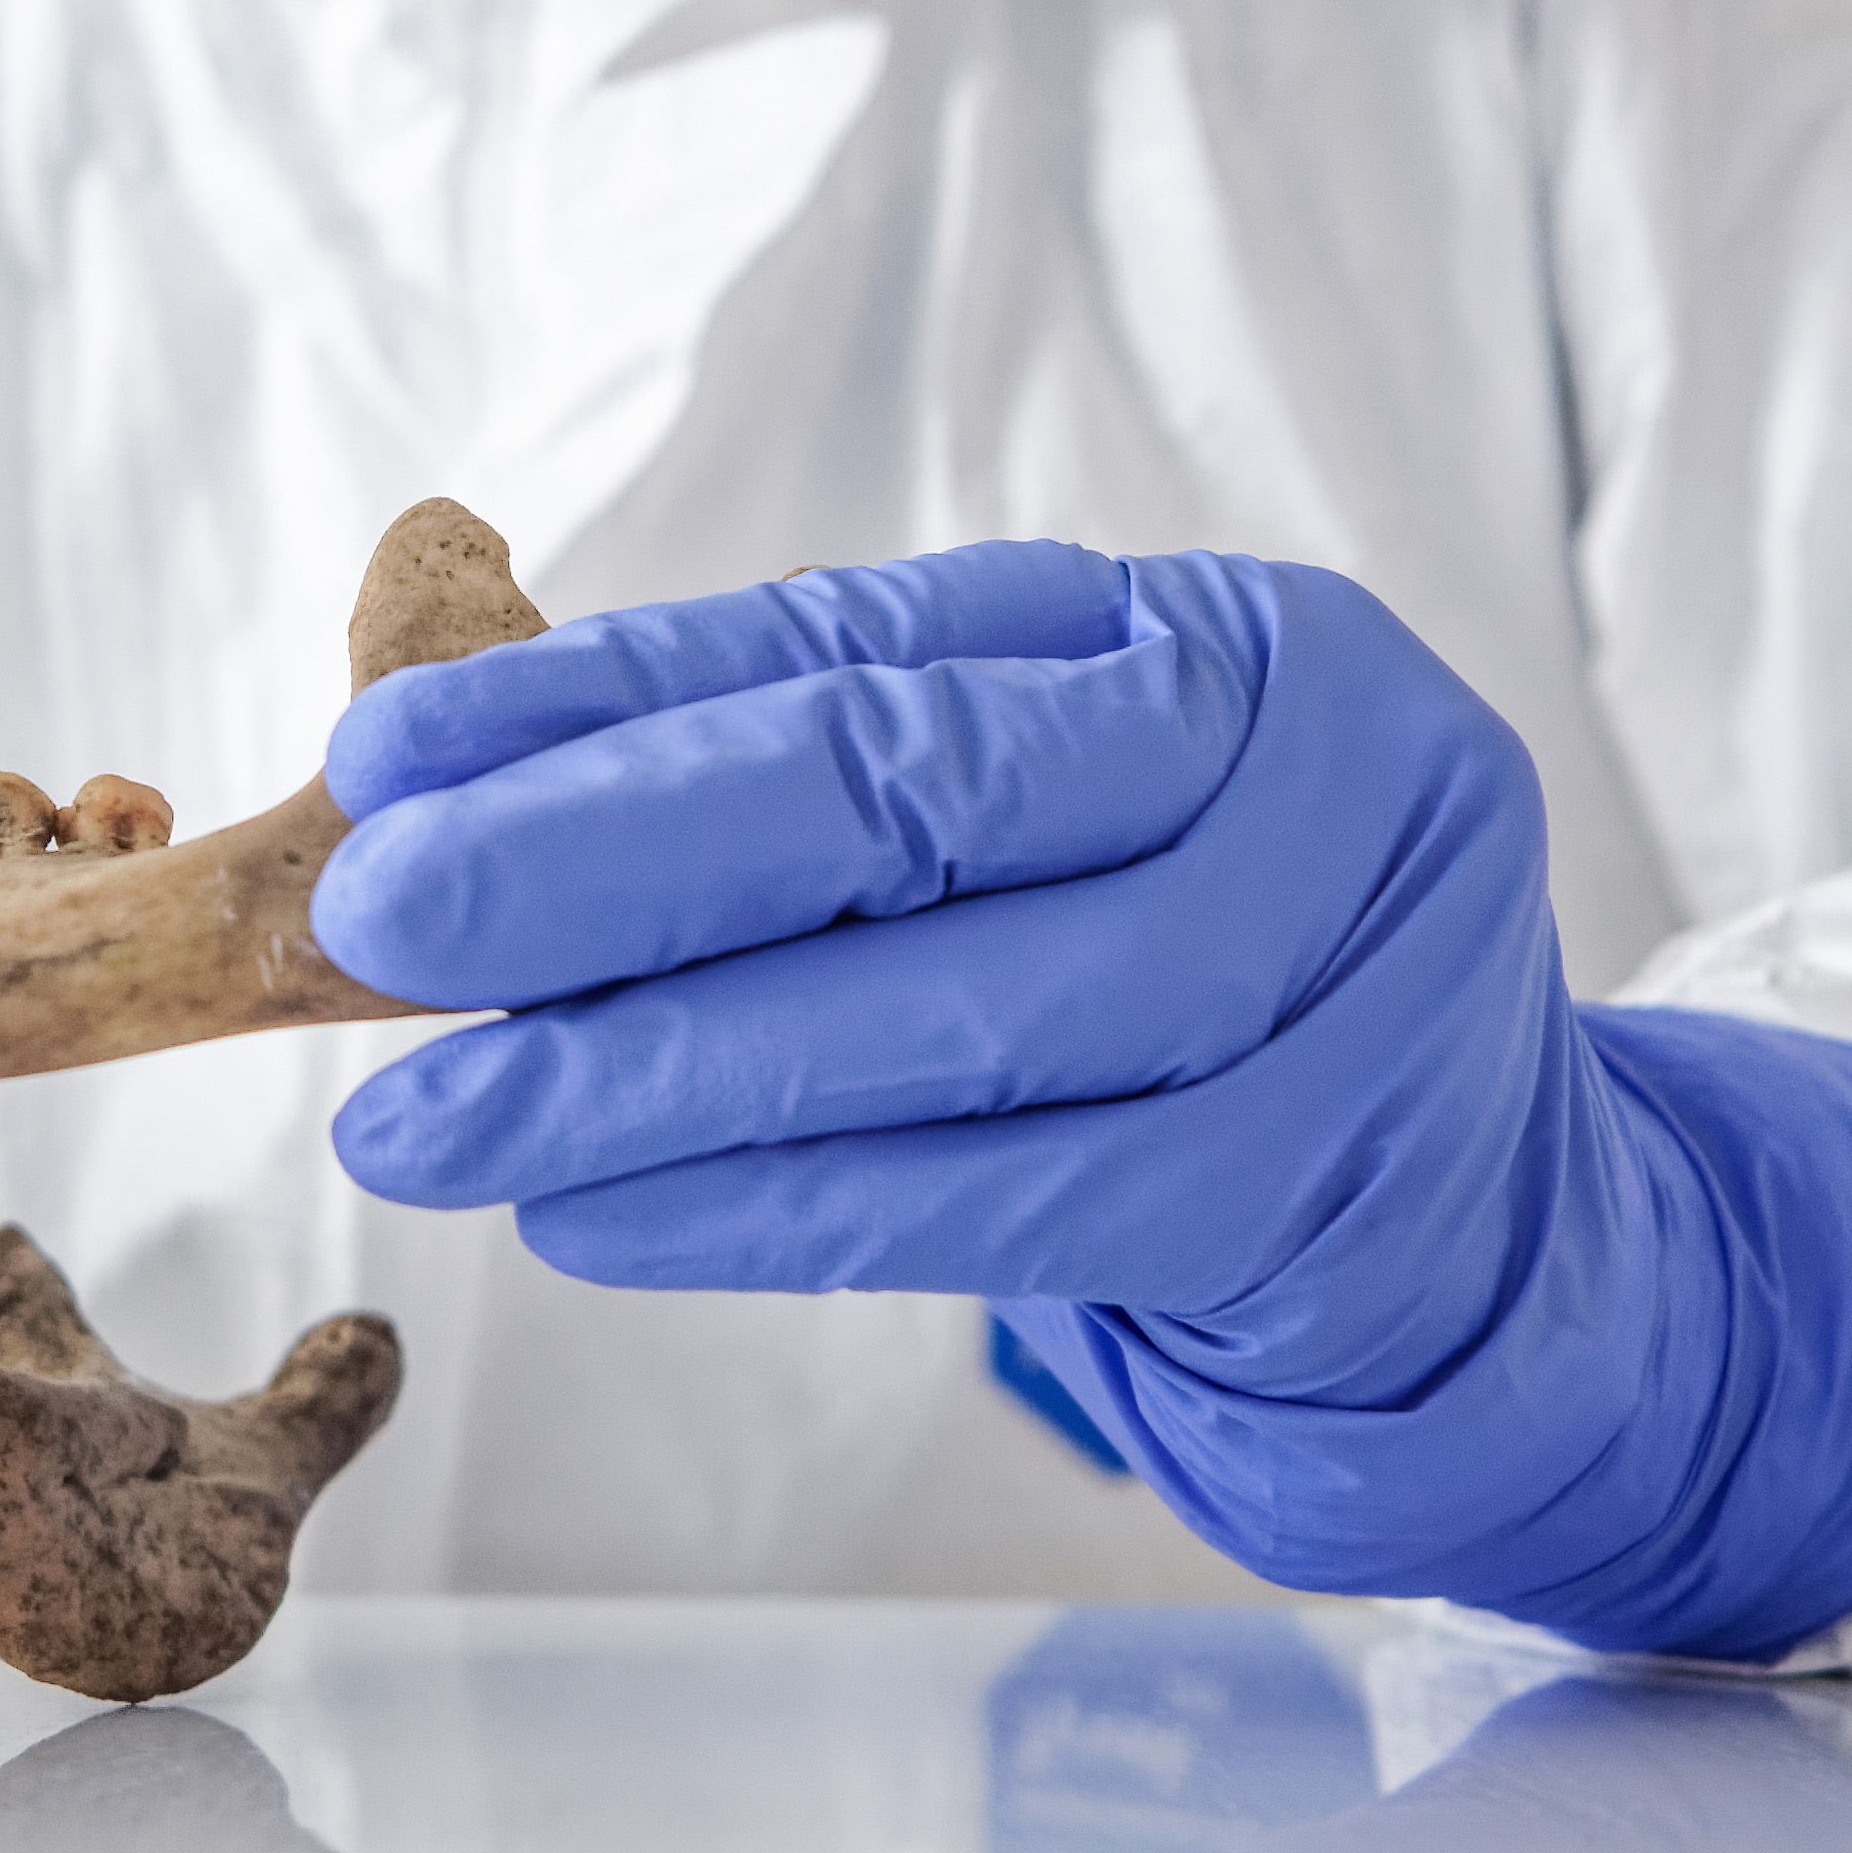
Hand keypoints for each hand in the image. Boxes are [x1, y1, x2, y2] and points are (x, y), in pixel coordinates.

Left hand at [315, 540, 1851, 1658]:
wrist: (1475, 1220)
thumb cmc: (1185, 990)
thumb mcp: (1042, 831)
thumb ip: (814, 780)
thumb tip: (444, 777)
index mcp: (1217, 632)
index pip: (871, 643)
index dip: (610, 698)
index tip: (387, 755)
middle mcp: (1315, 761)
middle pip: (915, 794)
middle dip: (607, 858)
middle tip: (376, 917)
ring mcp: (1354, 972)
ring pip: (953, 1017)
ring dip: (656, 1071)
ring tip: (436, 1116)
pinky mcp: (1330, 1184)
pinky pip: (1010, 1204)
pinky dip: (777, 1212)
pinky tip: (595, 1216)